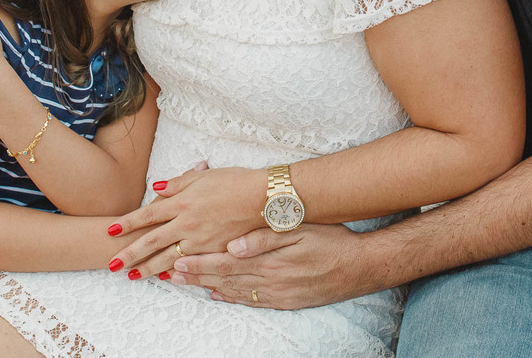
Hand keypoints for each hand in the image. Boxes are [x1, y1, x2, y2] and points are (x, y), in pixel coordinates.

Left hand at [105, 163, 261, 280]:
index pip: (148, 214)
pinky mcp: (215, 251)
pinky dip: (175, 271)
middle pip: (151, 240)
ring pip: (168, 257)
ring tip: (132, 276)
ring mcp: (201, 240)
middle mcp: (187, 222)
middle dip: (130, 253)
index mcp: (182, 201)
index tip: (110, 231)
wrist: (263, 197)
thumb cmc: (235, 181)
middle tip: (111, 265)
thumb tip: (157, 188)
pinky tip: (166, 278)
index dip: (128, 223)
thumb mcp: (204, 176)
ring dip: (148, 268)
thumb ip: (179, 183)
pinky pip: (190, 263)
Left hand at [169, 223, 368, 309]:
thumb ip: (263, 237)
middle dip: (196, 275)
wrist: (360, 266)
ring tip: (187, 284)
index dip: (199, 261)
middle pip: (224, 277)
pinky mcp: (285, 300)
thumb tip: (233, 244)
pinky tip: (219, 296)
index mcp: (267, 259)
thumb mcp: (298, 229)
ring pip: (234, 290)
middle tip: (172, 273)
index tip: (178, 260)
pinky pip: (253, 301)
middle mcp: (268, 279)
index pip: (224, 261)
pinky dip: (233, 299)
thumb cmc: (331, 239)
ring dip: (208, 287)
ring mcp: (277, 293)